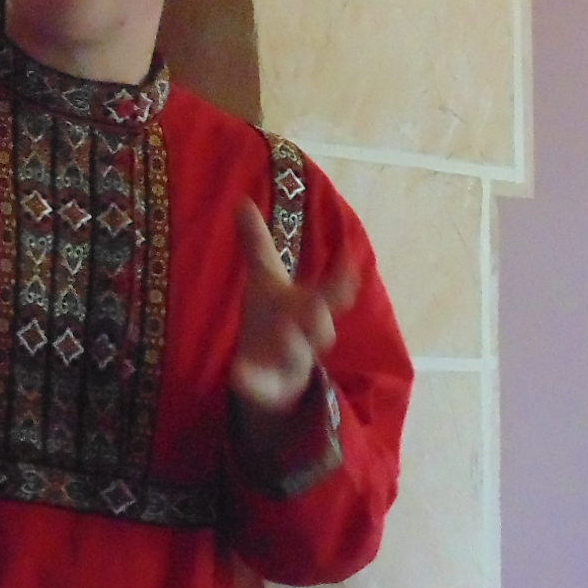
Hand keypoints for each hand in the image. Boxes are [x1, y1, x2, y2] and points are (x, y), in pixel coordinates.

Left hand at [227, 198, 360, 427]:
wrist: (269, 373)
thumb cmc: (271, 319)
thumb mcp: (263, 279)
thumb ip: (257, 243)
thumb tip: (241, 199)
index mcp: (306, 307)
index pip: (331, 291)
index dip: (342, 278)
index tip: (349, 262)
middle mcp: (305, 335)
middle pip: (320, 326)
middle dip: (320, 314)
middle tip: (318, 302)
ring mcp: (290, 364)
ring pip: (298, 358)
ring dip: (293, 346)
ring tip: (283, 334)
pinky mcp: (270, 388)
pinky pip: (263, 387)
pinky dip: (252, 381)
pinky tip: (237, 376)